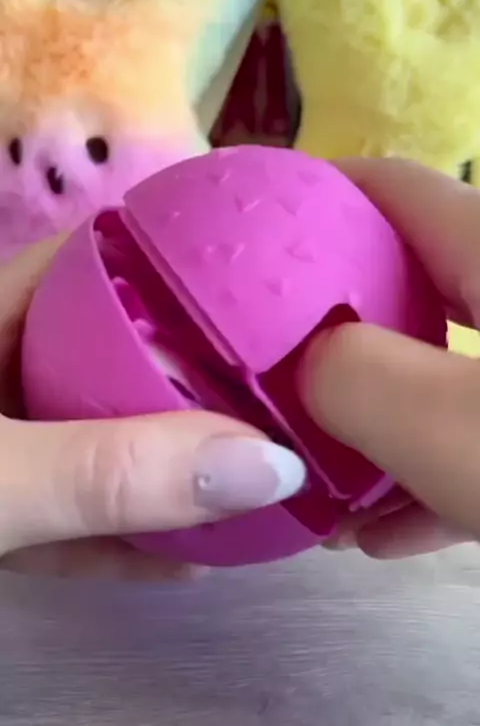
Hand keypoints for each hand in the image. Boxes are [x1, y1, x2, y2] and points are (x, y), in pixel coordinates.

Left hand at [0, 238, 305, 578]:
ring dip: (176, 473)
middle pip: (117, 362)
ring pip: (104, 451)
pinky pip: (75, 525)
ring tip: (265, 481)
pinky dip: (127, 542)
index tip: (273, 291)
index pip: (98, 263)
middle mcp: (4, 379)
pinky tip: (192, 560)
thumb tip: (272, 465)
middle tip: (294, 395)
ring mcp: (4, 455)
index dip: (183, 266)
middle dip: (199, 381)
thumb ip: (109, 470)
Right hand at [299, 158, 479, 557]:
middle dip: (328, 343)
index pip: (394, 190)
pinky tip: (385, 534)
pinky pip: (474, 443)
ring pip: (438, 382)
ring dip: (370, 432)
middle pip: (405, 295)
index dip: (310, 199)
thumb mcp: (451, 425)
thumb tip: (304, 364)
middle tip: (264, 385)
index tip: (235, 242)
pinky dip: (426, 480)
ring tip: (310, 486)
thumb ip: (354, 378)